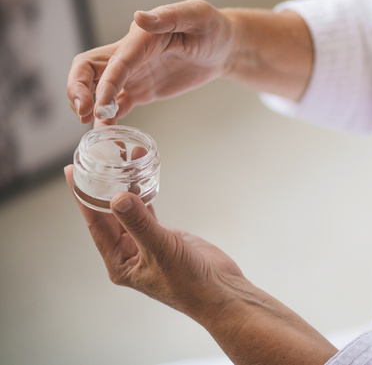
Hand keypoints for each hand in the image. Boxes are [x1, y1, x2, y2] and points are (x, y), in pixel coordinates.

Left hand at [64, 165, 336, 363]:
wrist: (222, 292)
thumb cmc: (191, 283)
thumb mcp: (162, 250)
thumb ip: (140, 223)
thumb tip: (117, 198)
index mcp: (119, 262)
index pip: (95, 223)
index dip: (83, 196)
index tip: (73, 171)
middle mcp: (128, 252)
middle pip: (108, 212)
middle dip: (103, 184)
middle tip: (96, 156)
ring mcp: (146, 243)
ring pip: (129, 208)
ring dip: (125, 184)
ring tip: (120, 156)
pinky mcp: (164, 236)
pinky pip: (148, 209)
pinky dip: (144, 191)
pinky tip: (141, 173)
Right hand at [67, 0, 234, 123]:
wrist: (224, 47)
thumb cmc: (213, 27)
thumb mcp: (198, 16)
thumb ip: (170, 17)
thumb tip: (140, 17)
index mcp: (141, 37)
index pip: (115, 60)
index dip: (104, 82)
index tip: (98, 104)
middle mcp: (130, 55)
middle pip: (88, 69)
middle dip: (78, 89)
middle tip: (84, 113)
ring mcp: (134, 74)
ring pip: (97, 89)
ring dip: (89, 106)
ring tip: (93, 129)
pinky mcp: (142, 90)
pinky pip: (118, 105)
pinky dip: (108, 119)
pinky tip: (107, 133)